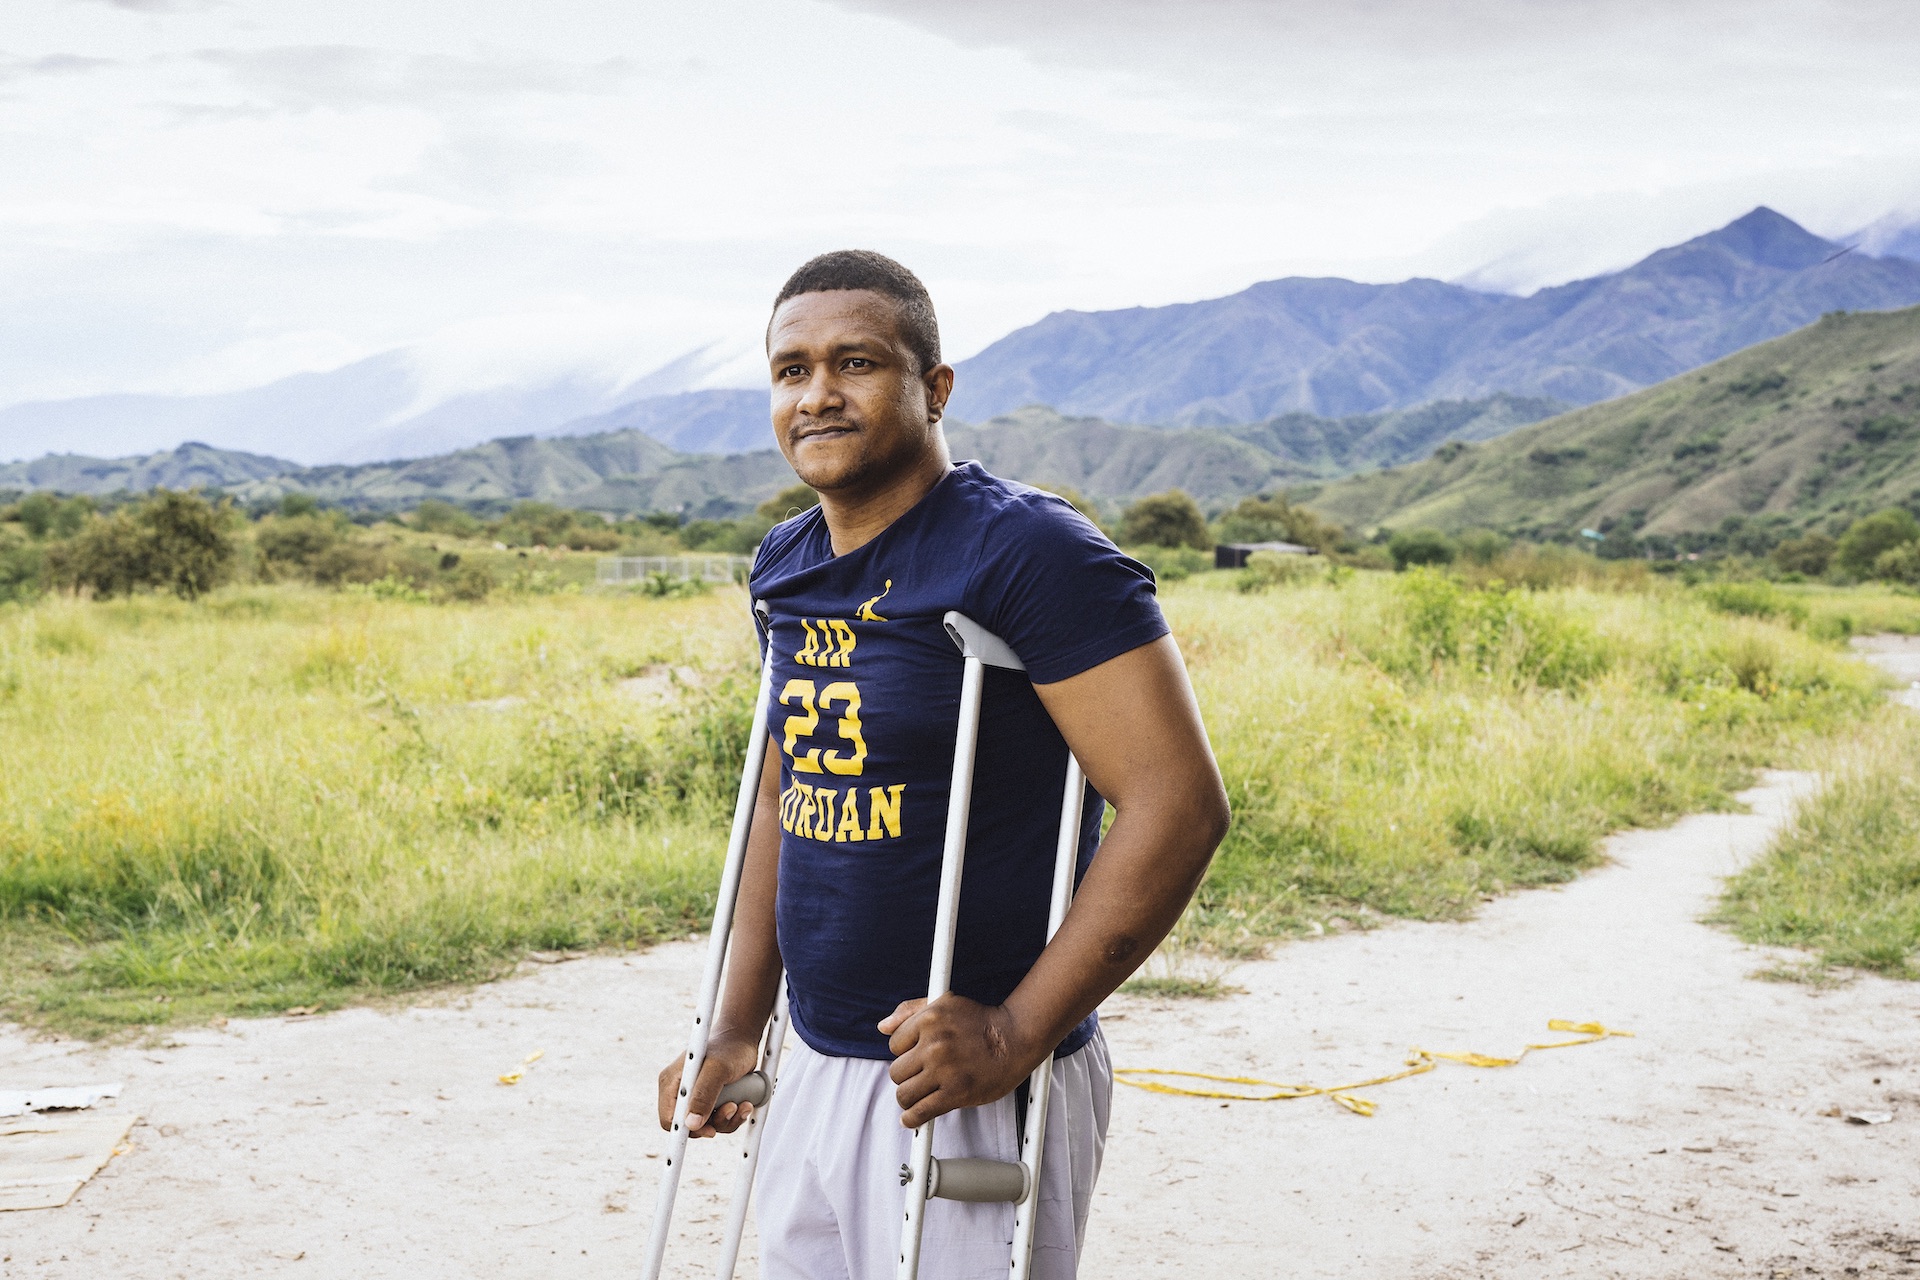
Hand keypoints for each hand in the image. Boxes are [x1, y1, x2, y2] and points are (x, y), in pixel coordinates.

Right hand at [657, 1032, 760, 1137]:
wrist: (744, 1040)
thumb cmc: (729, 1047)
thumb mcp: (717, 1070)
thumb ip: (703, 1095)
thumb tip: (691, 1124)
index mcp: (672, 1082)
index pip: (669, 1119)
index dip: (687, 1129)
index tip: (709, 1129)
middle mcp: (681, 1092)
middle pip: (689, 1126)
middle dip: (713, 1122)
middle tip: (730, 1107)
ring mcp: (696, 1097)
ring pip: (707, 1125)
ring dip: (727, 1119)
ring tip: (740, 1103)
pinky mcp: (711, 1101)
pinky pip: (719, 1120)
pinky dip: (733, 1116)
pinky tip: (744, 1103)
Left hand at [880, 994, 1037, 1127]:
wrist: (1015, 1037)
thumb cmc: (981, 1021)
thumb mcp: (945, 1003)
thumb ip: (910, 1011)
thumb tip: (883, 1026)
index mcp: (929, 1019)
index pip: (894, 1044)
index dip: (904, 1052)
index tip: (916, 1057)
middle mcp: (935, 1044)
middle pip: (896, 1071)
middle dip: (906, 1075)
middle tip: (921, 1075)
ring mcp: (944, 1070)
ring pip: (904, 1094)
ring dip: (909, 1097)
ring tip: (921, 1093)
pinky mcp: (956, 1093)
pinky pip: (920, 1113)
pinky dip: (912, 1119)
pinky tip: (912, 1117)